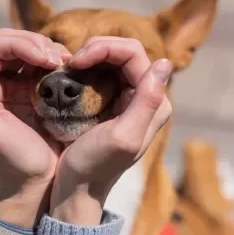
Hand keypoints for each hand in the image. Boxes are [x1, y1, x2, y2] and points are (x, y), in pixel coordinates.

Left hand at [0, 29, 70, 227]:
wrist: (41, 177)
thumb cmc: (14, 157)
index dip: (20, 46)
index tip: (46, 60)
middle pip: (11, 42)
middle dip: (35, 44)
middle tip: (56, 60)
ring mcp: (20, 82)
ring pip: (29, 47)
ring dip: (47, 49)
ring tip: (64, 62)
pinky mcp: (39, 87)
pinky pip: (45, 61)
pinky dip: (56, 58)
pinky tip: (66, 67)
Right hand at [50, 37, 172, 224]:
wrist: (78, 185)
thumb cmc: (95, 165)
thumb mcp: (123, 137)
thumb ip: (147, 101)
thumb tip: (165, 63)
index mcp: (153, 101)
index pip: (133, 54)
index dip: (104, 49)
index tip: (77, 62)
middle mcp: (144, 95)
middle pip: (123, 52)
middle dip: (96, 49)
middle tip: (72, 63)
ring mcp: (127, 96)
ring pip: (111, 59)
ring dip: (90, 56)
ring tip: (70, 67)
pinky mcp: (110, 99)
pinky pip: (101, 71)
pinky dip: (86, 67)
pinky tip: (73, 74)